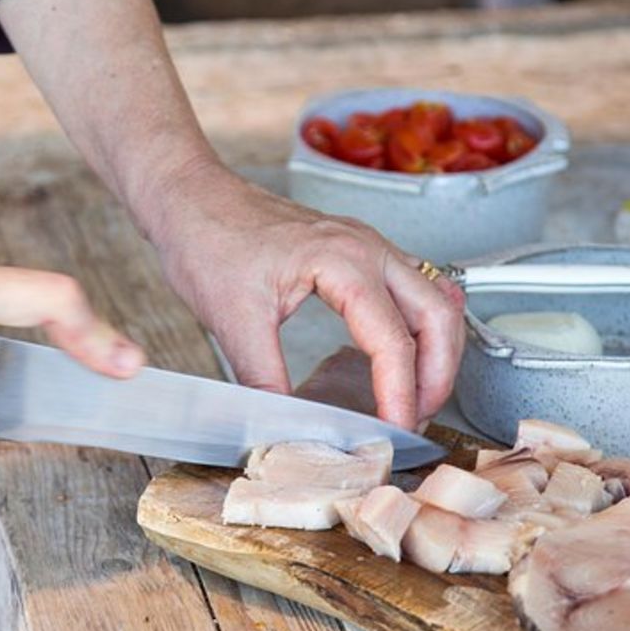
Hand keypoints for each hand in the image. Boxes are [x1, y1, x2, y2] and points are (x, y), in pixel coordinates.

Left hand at [142, 160, 463, 429]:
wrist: (192, 197)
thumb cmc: (209, 239)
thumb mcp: (232, 320)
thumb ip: (264, 379)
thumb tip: (287, 428)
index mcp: (344, 261)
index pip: (394, 341)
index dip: (399, 396)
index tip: (395, 432)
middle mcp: (368, 248)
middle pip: (437, 318)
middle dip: (437, 377)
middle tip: (415, 421)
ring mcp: (369, 246)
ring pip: (436, 301)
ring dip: (438, 353)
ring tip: (417, 398)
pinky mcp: (360, 252)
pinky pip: (416, 288)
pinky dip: (425, 326)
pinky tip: (414, 353)